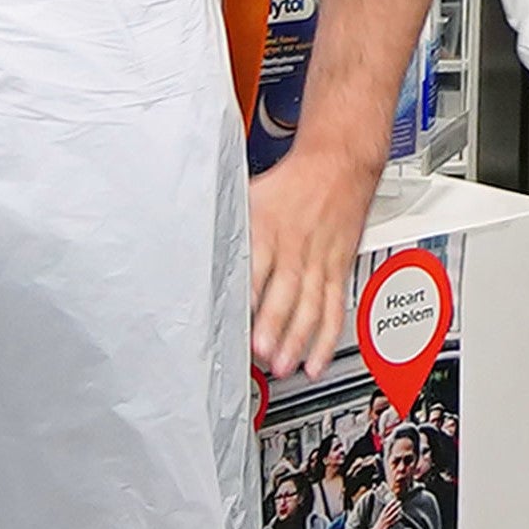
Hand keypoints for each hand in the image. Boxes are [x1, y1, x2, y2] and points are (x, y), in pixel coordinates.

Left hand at [249, 140, 378, 378]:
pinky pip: (334, 307)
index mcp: (266, 229)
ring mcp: (319, 261)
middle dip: (274, 324)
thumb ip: (226, 225)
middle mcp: (295, 248)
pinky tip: (317, 360)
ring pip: (311, 305)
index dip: (246, 295)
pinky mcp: (337, 269)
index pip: (255, 266)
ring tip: (285, 366)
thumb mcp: (250, 194)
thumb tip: (188, 243)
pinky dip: (328, 337)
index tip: (235, 320)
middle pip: (285, 291)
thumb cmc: (290, 182)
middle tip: (262, 352)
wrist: (339, 163)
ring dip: (300, 338)